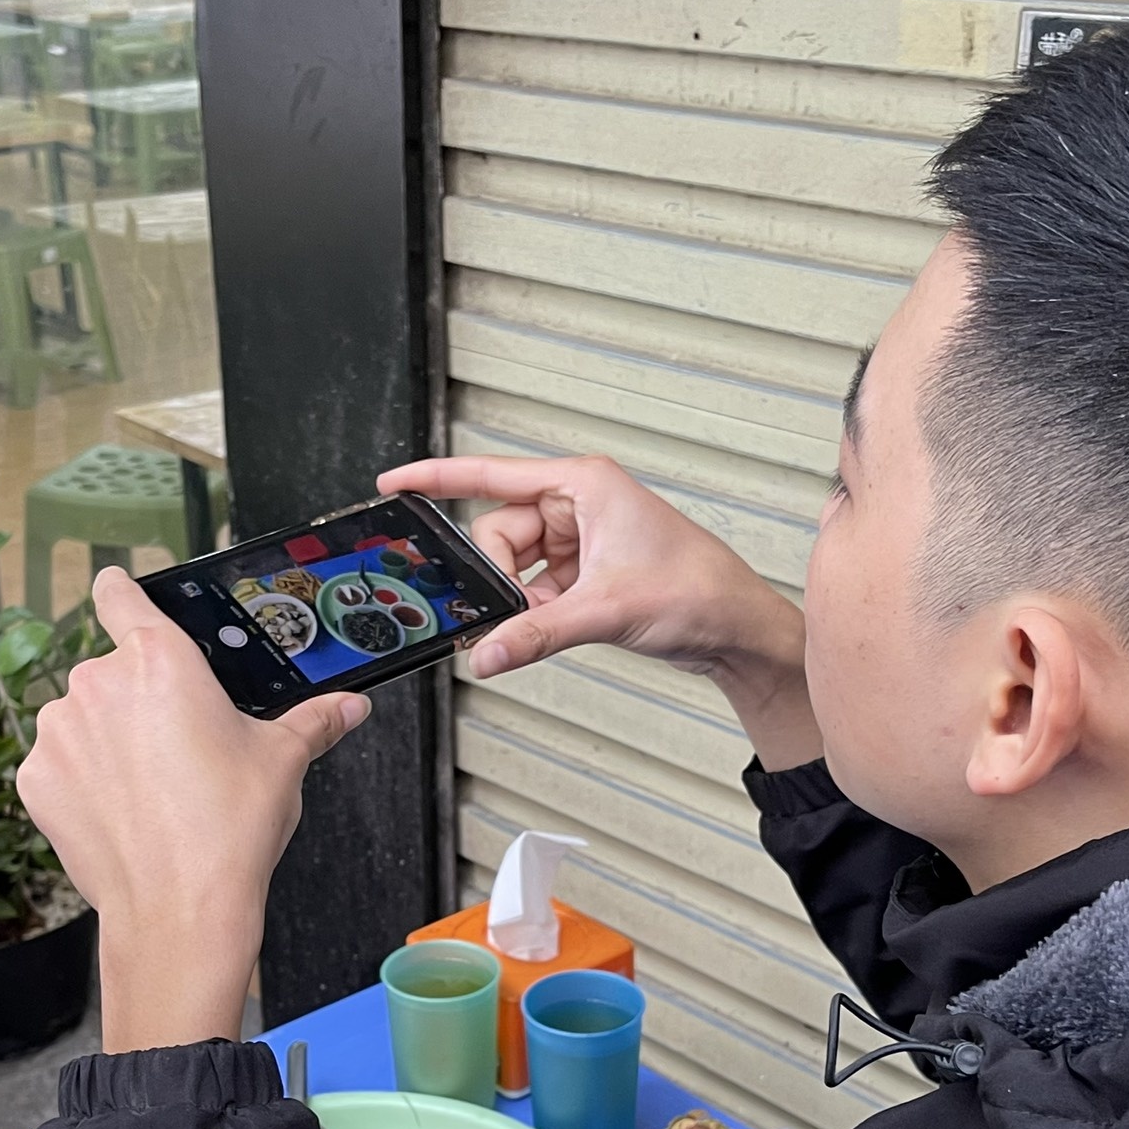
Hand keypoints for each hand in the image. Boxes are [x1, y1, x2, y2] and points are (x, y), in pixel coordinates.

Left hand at [17, 567, 368, 1051]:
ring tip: (151, 788)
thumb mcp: (282, 762)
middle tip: (177, 747)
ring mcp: (59, 731)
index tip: (124, 600)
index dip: (124, 595)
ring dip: (106, 740)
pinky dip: (80, 781)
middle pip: (112, 671)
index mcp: (159, 659)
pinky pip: (57, 764)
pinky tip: (119, 812)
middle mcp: (98, 682)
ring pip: (82, 719)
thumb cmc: (230, 830)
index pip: (120, 594)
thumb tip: (350, 706)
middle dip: (138, 701)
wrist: (179, 911)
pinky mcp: (35, 778)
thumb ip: (313, 721)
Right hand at [377, 455, 822, 765]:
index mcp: (583, 483)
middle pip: (499, 533)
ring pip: (514, 564)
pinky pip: (535, 586)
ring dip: (519, 598)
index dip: (436, 479)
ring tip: (548, 621)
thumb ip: (535, 633)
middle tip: (510, 609)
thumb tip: (484, 653)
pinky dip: (534, 609)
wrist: (736, 628)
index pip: (491, 475)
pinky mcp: (586, 568)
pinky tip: (551, 626)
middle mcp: (578, 502)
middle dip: (498, 575)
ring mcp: (581, 537)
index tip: (393, 484)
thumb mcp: (605, 611)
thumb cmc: (697, 592)